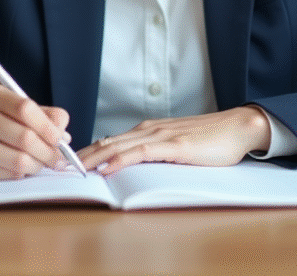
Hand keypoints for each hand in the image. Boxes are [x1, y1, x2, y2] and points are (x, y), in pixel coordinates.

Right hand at [0, 83, 71, 181]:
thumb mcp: (16, 109)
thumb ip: (45, 116)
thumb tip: (65, 137)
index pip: (26, 108)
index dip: (49, 127)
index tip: (61, 139)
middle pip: (25, 137)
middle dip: (49, 151)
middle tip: (58, 159)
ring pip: (19, 160)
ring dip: (38, 165)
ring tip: (41, 163)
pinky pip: (8, 174)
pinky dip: (22, 173)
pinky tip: (21, 167)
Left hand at [77, 106, 271, 174]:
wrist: (238, 127)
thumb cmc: (211, 140)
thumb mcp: (175, 147)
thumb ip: (154, 153)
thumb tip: (129, 165)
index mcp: (148, 130)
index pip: (110, 141)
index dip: (88, 152)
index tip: (68, 164)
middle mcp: (149, 129)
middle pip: (107, 142)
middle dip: (81, 156)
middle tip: (58, 167)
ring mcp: (161, 135)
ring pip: (118, 146)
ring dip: (94, 158)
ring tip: (73, 169)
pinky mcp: (174, 144)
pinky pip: (141, 152)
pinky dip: (121, 159)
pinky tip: (107, 168)